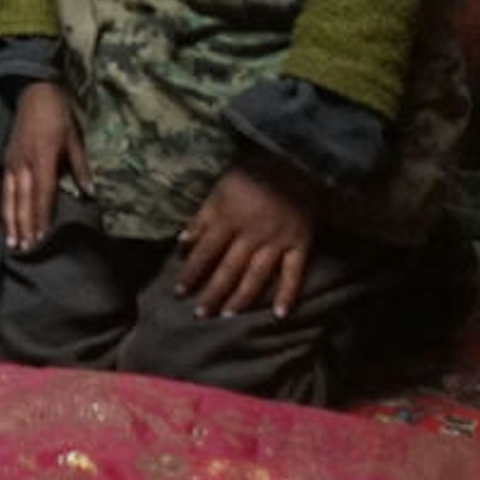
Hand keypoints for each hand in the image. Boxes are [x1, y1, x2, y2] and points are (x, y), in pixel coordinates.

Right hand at [0, 77, 86, 248]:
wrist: (33, 90)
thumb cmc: (57, 114)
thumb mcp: (74, 138)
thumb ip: (80, 166)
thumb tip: (90, 193)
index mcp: (42, 158)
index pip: (42, 195)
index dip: (40, 218)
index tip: (40, 238)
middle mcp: (23, 163)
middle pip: (22, 200)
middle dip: (23, 226)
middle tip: (23, 249)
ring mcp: (12, 161)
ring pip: (9, 196)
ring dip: (10, 220)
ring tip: (11, 241)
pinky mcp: (6, 159)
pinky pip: (4, 187)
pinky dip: (4, 205)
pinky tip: (6, 218)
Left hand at [177, 157, 317, 319]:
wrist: (294, 163)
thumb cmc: (251, 175)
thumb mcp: (219, 190)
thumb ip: (202, 218)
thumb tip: (181, 242)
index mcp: (227, 219)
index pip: (204, 253)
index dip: (190, 273)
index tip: (179, 293)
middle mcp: (250, 235)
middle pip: (228, 270)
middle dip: (212, 293)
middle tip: (200, 314)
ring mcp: (277, 242)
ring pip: (256, 276)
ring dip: (241, 298)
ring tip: (228, 316)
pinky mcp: (300, 245)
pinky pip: (294, 273)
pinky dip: (288, 294)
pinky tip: (279, 314)